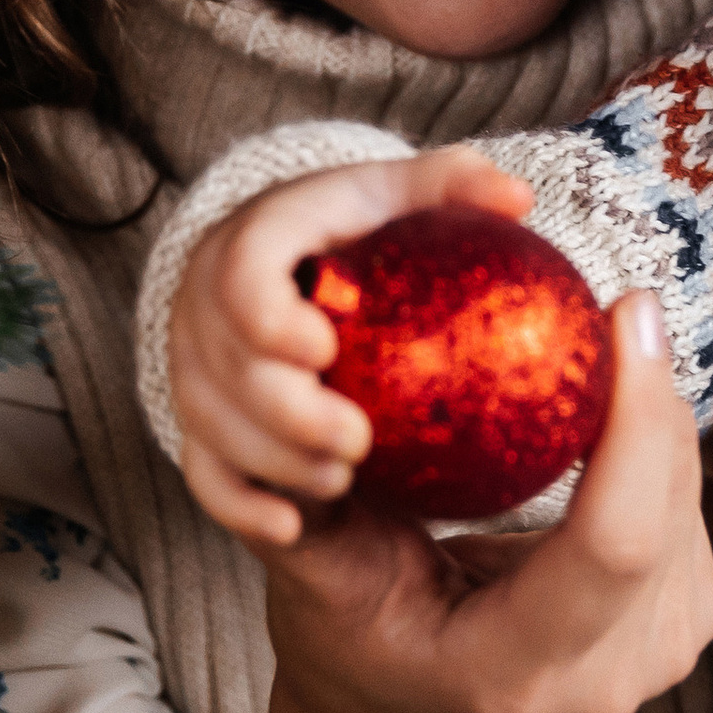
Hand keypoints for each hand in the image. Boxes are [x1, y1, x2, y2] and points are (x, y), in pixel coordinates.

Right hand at [170, 147, 534, 550]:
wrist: (302, 274)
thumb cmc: (371, 232)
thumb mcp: (407, 198)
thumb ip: (457, 186)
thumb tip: (517, 197)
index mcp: (253, 242)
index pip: (240, 275)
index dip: (268, 317)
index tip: (325, 349)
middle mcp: (207, 306)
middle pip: (220, 367)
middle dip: (283, 412)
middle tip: (357, 440)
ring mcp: (195, 369)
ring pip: (208, 427)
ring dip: (273, 459)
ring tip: (344, 478)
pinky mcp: (203, 424)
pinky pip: (204, 475)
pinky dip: (242, 504)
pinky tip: (292, 526)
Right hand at [247, 290, 712, 712]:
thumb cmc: (358, 646)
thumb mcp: (313, 581)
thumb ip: (314, 496)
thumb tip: (322, 377)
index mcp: (515, 668)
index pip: (616, 539)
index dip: (636, 418)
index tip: (622, 311)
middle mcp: (608, 676)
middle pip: (668, 501)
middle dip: (647, 389)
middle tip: (609, 303)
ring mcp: (664, 653)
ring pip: (690, 492)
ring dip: (653, 410)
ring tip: (597, 350)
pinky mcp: (693, 618)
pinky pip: (691, 499)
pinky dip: (655, 442)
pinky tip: (608, 410)